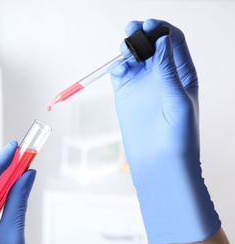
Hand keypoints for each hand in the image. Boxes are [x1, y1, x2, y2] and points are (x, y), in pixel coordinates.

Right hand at [109, 19, 219, 243]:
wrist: (159, 162)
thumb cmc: (178, 137)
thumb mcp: (178, 101)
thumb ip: (168, 71)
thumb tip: (162, 41)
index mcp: (182, 73)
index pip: (173, 41)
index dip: (162, 29)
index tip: (149, 26)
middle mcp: (162, 74)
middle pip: (152, 43)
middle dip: (142, 32)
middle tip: (132, 29)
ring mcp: (143, 83)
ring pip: (134, 54)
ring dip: (128, 46)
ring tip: (123, 49)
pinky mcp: (126, 93)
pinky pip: (120, 71)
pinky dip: (116, 65)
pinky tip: (118, 68)